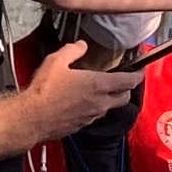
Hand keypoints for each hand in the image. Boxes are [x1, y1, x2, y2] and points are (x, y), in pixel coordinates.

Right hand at [23, 40, 142, 139]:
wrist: (32, 118)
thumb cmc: (44, 90)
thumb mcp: (57, 61)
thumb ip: (73, 50)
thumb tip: (81, 45)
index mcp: (98, 85)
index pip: (128, 81)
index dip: (138, 75)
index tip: (140, 71)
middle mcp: (100, 102)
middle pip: (124, 97)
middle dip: (126, 89)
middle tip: (122, 81)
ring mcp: (92, 116)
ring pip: (109, 107)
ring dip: (109, 99)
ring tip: (100, 90)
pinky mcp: (82, 126)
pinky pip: (94, 116)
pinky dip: (94, 109)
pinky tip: (82, 103)